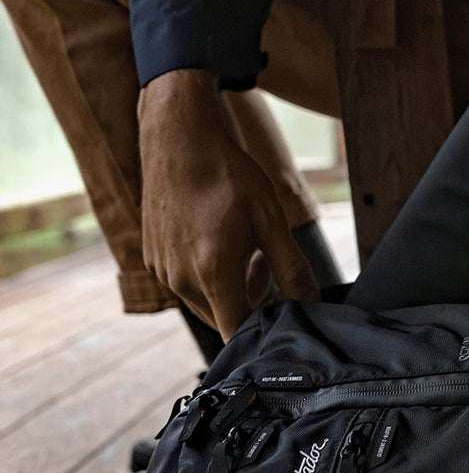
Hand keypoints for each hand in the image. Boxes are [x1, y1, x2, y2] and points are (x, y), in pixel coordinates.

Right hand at [138, 69, 318, 339]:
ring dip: (232, 289)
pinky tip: (220, 241)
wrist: (179, 139)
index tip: (282, 318)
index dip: (262, 333)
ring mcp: (163, 271)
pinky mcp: (153, 259)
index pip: (236, 332)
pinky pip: (187, 284)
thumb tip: (311, 304)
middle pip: (224, 319)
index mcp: (212, 274)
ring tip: (248, 249)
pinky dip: (208, 275)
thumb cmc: (229, 176)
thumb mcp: (272, 221)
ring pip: (206, 303)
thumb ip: (292, 270)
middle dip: (252, 304)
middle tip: (267, 264)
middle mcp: (181, 279)